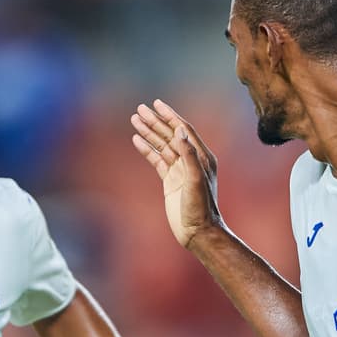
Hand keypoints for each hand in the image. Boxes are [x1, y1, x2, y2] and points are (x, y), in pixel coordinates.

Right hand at [130, 99, 221, 248]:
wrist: (197, 232)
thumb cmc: (201, 208)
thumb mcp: (195, 180)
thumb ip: (188, 154)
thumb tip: (179, 130)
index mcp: (201, 157)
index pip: (183, 130)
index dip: (170, 116)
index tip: (156, 104)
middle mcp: (191, 160)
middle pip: (170, 135)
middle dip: (155, 121)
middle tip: (140, 108)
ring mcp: (180, 170)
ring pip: (162, 146)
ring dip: (149, 132)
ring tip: (134, 119)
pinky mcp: (170, 180)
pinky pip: (157, 160)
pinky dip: (147, 149)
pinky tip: (137, 139)